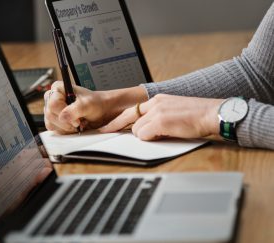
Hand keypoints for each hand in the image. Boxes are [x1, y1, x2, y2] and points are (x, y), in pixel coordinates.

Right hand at [44, 81, 108, 133]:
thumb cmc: (94, 103)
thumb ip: (75, 110)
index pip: (53, 104)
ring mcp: (51, 109)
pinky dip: (64, 130)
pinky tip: (73, 126)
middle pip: (50, 114)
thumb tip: (62, 117)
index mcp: (58, 88)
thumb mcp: (87, 105)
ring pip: (50, 123)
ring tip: (77, 123)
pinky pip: (53, 128)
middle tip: (79, 122)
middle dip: (66, 122)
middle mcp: (52, 98)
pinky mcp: (53, 119)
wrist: (100, 110)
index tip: (77, 119)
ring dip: (65, 127)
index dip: (64, 113)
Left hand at [100, 94, 223, 140]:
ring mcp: (157, 111)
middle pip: (130, 119)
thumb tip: (146, 129)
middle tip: (105, 132)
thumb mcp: (173, 111)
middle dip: (118, 127)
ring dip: (146, 136)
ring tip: (163, 134)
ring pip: (137, 129)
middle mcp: (155, 102)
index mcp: (158, 99)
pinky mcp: (161, 121)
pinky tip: (165, 135)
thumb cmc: (197, 115)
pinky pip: (144, 135)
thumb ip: (158, 117)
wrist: (213, 113)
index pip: (132, 110)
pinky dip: (151, 138)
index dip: (118, 120)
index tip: (107, 126)